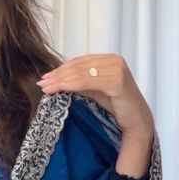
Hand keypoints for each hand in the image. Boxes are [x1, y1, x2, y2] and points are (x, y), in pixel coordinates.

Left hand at [36, 53, 154, 142]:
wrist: (137, 120)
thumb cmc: (116, 106)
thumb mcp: (95, 90)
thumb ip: (80, 82)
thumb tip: (57, 81)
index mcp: (108, 59)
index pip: (78, 62)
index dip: (60, 69)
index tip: (45, 78)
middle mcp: (114, 60)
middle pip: (78, 66)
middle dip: (57, 75)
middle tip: (42, 84)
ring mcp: (116, 69)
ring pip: (81, 73)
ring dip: (61, 80)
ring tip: (47, 89)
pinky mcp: (117, 81)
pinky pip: (89, 81)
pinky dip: (73, 84)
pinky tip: (61, 89)